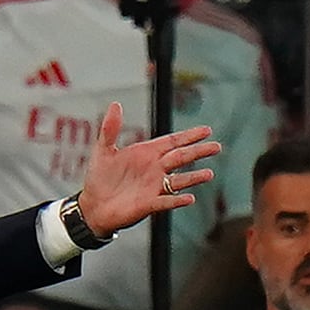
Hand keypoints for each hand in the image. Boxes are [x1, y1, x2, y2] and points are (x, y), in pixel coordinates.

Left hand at [71, 105, 220, 238]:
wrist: (93, 205)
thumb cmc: (100, 177)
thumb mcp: (103, 149)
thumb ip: (111, 128)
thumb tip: (115, 104)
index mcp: (146, 153)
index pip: (172, 142)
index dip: (189, 136)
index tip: (206, 130)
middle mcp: (155, 169)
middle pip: (181, 158)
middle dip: (198, 152)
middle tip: (216, 146)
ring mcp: (154, 187)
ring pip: (178, 180)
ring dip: (193, 177)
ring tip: (209, 173)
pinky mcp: (149, 204)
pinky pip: (166, 202)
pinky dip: (177, 200)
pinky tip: (190, 198)